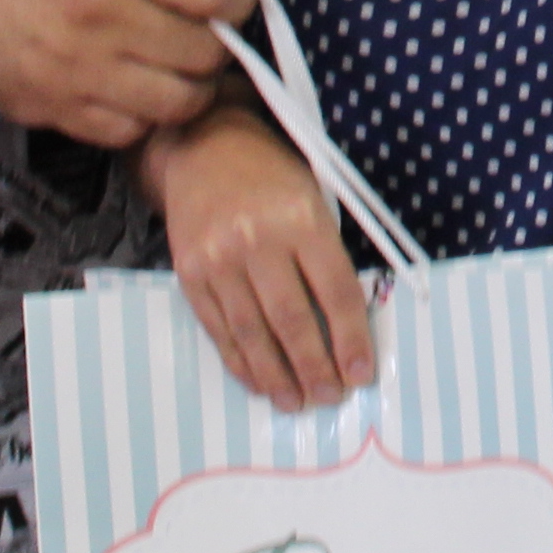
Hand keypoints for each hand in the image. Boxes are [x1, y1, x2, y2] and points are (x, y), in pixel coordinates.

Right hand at [0, 0, 250, 144]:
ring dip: (188, 86)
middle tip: (203, 30)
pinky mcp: (47, 106)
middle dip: (218, 43)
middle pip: (205, 53)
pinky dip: (140, 116)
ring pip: (175, 103)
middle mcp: (99, 11)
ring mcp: (73, 66)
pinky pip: (125, 132)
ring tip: (173, 63)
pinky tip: (130, 87)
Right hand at [146, 101, 377, 409]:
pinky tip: (260, 383)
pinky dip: (241, 362)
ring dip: (278, 376)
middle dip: (316, 366)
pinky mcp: (189, 274)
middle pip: (293, 319)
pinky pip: (219, 330)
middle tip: (331, 397)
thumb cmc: (273, 176)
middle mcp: (257, 239)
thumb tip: (348, 325)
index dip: (351, 338)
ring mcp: (219, 259)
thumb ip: (328, 255)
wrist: (204, 149)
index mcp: (301, 217)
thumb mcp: (315, 197)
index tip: (363, 373)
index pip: (334, 290)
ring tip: (297, 403)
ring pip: (253, 332)